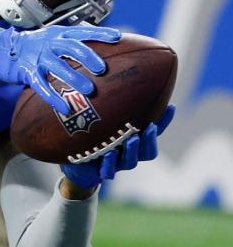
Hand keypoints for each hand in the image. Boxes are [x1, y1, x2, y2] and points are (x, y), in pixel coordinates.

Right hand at [0, 25, 120, 113]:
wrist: (2, 50)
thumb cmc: (33, 47)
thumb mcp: (51, 38)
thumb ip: (70, 42)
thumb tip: (98, 51)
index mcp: (58, 33)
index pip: (81, 31)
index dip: (99, 34)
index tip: (117, 38)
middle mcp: (48, 43)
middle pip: (71, 47)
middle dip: (88, 57)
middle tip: (102, 69)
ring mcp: (37, 57)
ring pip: (58, 66)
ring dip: (74, 78)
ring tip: (89, 90)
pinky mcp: (27, 72)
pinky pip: (41, 86)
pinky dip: (53, 98)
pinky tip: (65, 108)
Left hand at [60, 105, 174, 190]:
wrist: (75, 162)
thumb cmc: (91, 135)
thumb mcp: (102, 118)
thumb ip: (114, 105)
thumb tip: (119, 75)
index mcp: (134, 140)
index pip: (155, 131)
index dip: (164, 121)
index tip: (171, 106)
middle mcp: (128, 153)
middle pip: (148, 152)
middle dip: (150, 139)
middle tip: (149, 127)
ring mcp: (116, 164)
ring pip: (131, 162)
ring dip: (132, 151)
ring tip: (131, 139)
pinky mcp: (101, 172)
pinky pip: (108, 172)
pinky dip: (109, 163)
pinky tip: (109, 153)